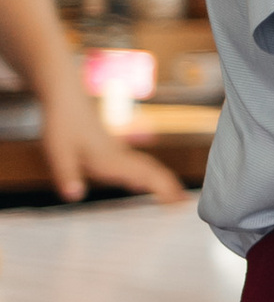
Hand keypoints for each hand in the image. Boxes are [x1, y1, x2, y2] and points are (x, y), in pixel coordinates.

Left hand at [39, 93, 182, 203]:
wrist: (66, 98)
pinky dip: (148, 175)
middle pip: (151, 171)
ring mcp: (117, 152)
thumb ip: (67, 174)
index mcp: (110, 160)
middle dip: (169, 186)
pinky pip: (137, 164)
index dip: (162, 188)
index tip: (178, 201)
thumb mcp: (58, 151)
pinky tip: (144, 181)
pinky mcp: (112, 150)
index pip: (143, 175)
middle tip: (186, 203)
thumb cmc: (62, 123)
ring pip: (146, 167)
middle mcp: (119, 157)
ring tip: (175, 196)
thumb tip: (75, 196)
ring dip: (162, 180)